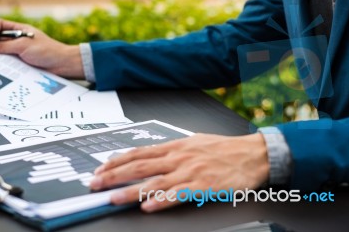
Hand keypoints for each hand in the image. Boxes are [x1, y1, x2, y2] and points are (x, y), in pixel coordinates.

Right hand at [0, 19, 83, 77]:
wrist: (62, 65)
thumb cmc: (47, 51)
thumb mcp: (24, 46)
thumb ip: (5, 46)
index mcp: (20, 30)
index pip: (0, 25)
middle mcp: (19, 40)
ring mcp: (20, 52)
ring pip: (2, 53)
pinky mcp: (22, 63)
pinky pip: (9, 63)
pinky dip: (4, 66)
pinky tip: (2, 69)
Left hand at [90, 133, 268, 211]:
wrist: (252, 154)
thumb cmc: (223, 149)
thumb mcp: (193, 142)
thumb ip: (171, 150)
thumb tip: (151, 155)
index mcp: (175, 147)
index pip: (138, 153)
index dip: (117, 161)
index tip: (101, 168)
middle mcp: (178, 158)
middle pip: (140, 166)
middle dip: (114, 175)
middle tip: (96, 183)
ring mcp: (190, 172)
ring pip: (155, 182)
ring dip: (131, 191)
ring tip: (114, 198)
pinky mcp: (204, 186)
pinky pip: (179, 194)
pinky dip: (162, 200)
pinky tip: (149, 206)